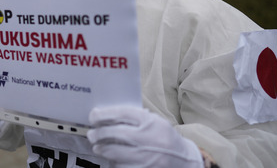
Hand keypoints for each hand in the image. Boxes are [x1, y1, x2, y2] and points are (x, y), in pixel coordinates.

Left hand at [87, 106, 202, 167]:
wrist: (184, 161)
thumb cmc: (165, 138)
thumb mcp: (155, 122)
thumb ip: (135, 117)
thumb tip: (107, 114)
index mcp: (151, 122)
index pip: (121, 113)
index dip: (103, 114)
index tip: (93, 115)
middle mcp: (148, 138)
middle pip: (114, 133)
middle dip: (98, 133)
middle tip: (92, 134)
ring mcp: (146, 157)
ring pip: (113, 152)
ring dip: (102, 149)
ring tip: (97, 146)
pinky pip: (120, 165)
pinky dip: (113, 162)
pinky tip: (112, 159)